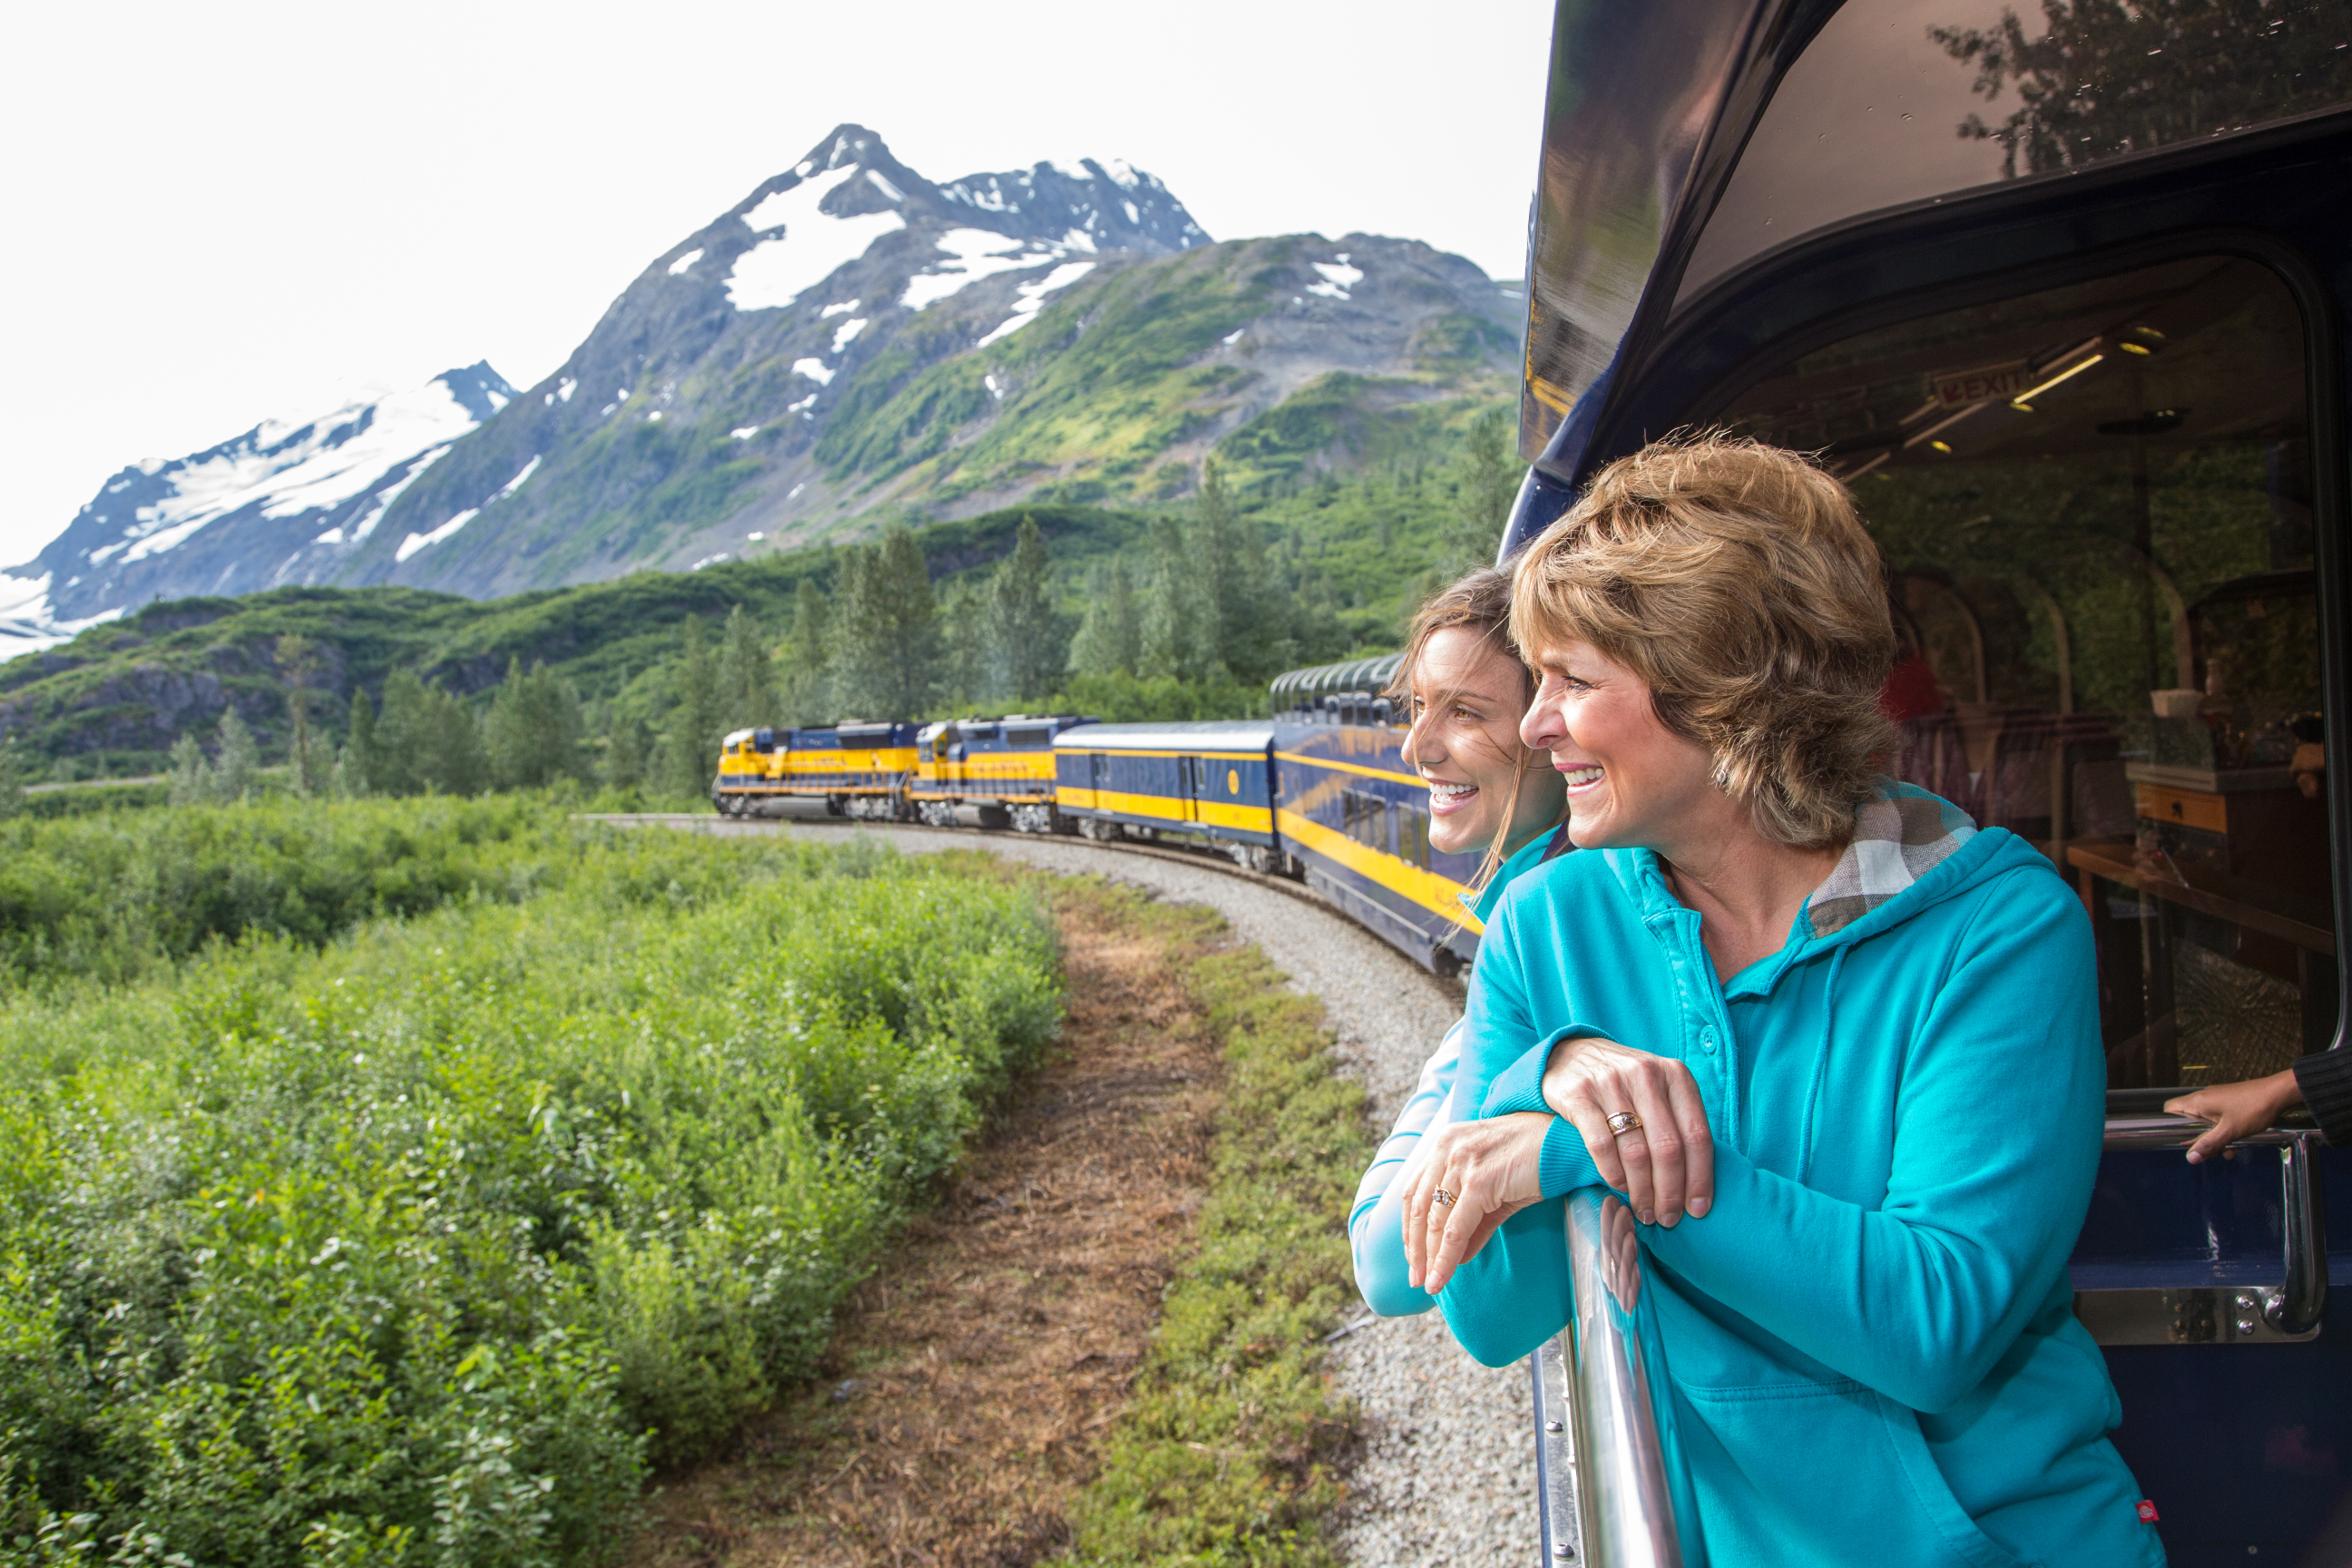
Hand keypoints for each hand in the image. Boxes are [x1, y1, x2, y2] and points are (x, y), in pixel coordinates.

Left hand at [1400, 1112, 1550, 1295]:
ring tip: (1430, 1284)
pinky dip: (1446, 1257)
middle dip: (1415, 1248)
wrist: (1567, 1140)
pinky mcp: (1479, 1181)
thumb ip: (1474, 1221)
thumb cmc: (1536, 1159)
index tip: (1413, 1256)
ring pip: (1435, 1221)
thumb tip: (1457, 1257)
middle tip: (1416, 1279)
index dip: (1409, 1227)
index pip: (1415, 1192)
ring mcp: (1462, 1163)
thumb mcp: (1496, 1187)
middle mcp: (1447, 1149)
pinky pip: (1456, 1229)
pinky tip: (1444, 1277)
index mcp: (1445, 1144)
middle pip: (1419, 1207)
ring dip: (1429, 1258)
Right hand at [1540, 1036, 1713, 1226]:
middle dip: (1670, 1192)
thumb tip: (1701, 1181)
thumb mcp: (1660, 1089)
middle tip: (1668, 1218)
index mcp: (1676, 1075)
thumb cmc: (1627, 1084)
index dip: (1701, 1178)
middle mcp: (1646, 1075)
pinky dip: (1613, 1174)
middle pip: (1668, 1148)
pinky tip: (1619, 1188)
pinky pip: (1601, 1145)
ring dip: (1642, 1191)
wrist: (1572, 1055)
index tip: (1698, 1210)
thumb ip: (1680, 1121)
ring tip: (1644, 1211)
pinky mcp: (1579, 1095)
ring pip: (1636, 1151)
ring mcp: (1611, 1083)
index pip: (1697, 1135)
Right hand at [2165, 1070, 2301, 1163]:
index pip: (2170, 1109)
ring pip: (2206, 1122)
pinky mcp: (2230, 1103)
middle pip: (2189, 1120)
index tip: (2180, 1139)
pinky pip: (2219, 1120)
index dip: (2169, 1124)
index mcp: (2198, 1102)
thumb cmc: (2254, 1108)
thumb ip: (2209, 1144)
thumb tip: (2190, 1158)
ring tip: (2230, 1149)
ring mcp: (2218, 1100)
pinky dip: (2225, 1131)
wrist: (2279, 1094)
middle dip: (2199, 1137)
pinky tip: (2238, 1142)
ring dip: (2215, 1137)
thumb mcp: (2230, 1131)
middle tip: (2211, 1150)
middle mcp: (2204, 1098)